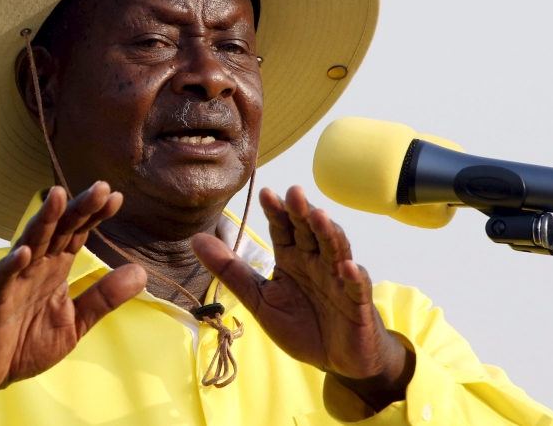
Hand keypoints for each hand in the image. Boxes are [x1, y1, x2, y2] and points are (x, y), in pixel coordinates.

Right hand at [0, 182, 146, 393]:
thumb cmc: (27, 343)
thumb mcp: (76, 322)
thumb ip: (104, 297)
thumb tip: (142, 272)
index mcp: (55, 269)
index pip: (77, 234)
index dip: (94, 216)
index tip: (116, 198)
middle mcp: (34, 268)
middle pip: (57, 230)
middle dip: (77, 208)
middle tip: (99, 187)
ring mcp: (12, 283)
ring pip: (29, 244)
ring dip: (44, 220)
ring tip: (58, 195)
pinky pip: (1, 281)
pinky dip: (10, 266)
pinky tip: (24, 252)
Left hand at [192, 186, 413, 409]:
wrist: (338, 359)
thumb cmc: (302, 324)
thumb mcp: (259, 299)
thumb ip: (230, 270)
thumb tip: (195, 238)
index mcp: (292, 258)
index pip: (283, 229)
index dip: (276, 212)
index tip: (265, 193)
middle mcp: (316, 262)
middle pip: (309, 232)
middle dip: (302, 212)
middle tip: (293, 193)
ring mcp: (338, 279)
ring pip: (334, 250)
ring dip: (328, 233)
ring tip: (319, 217)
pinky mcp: (357, 302)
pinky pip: (356, 286)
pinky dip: (353, 276)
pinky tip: (347, 267)